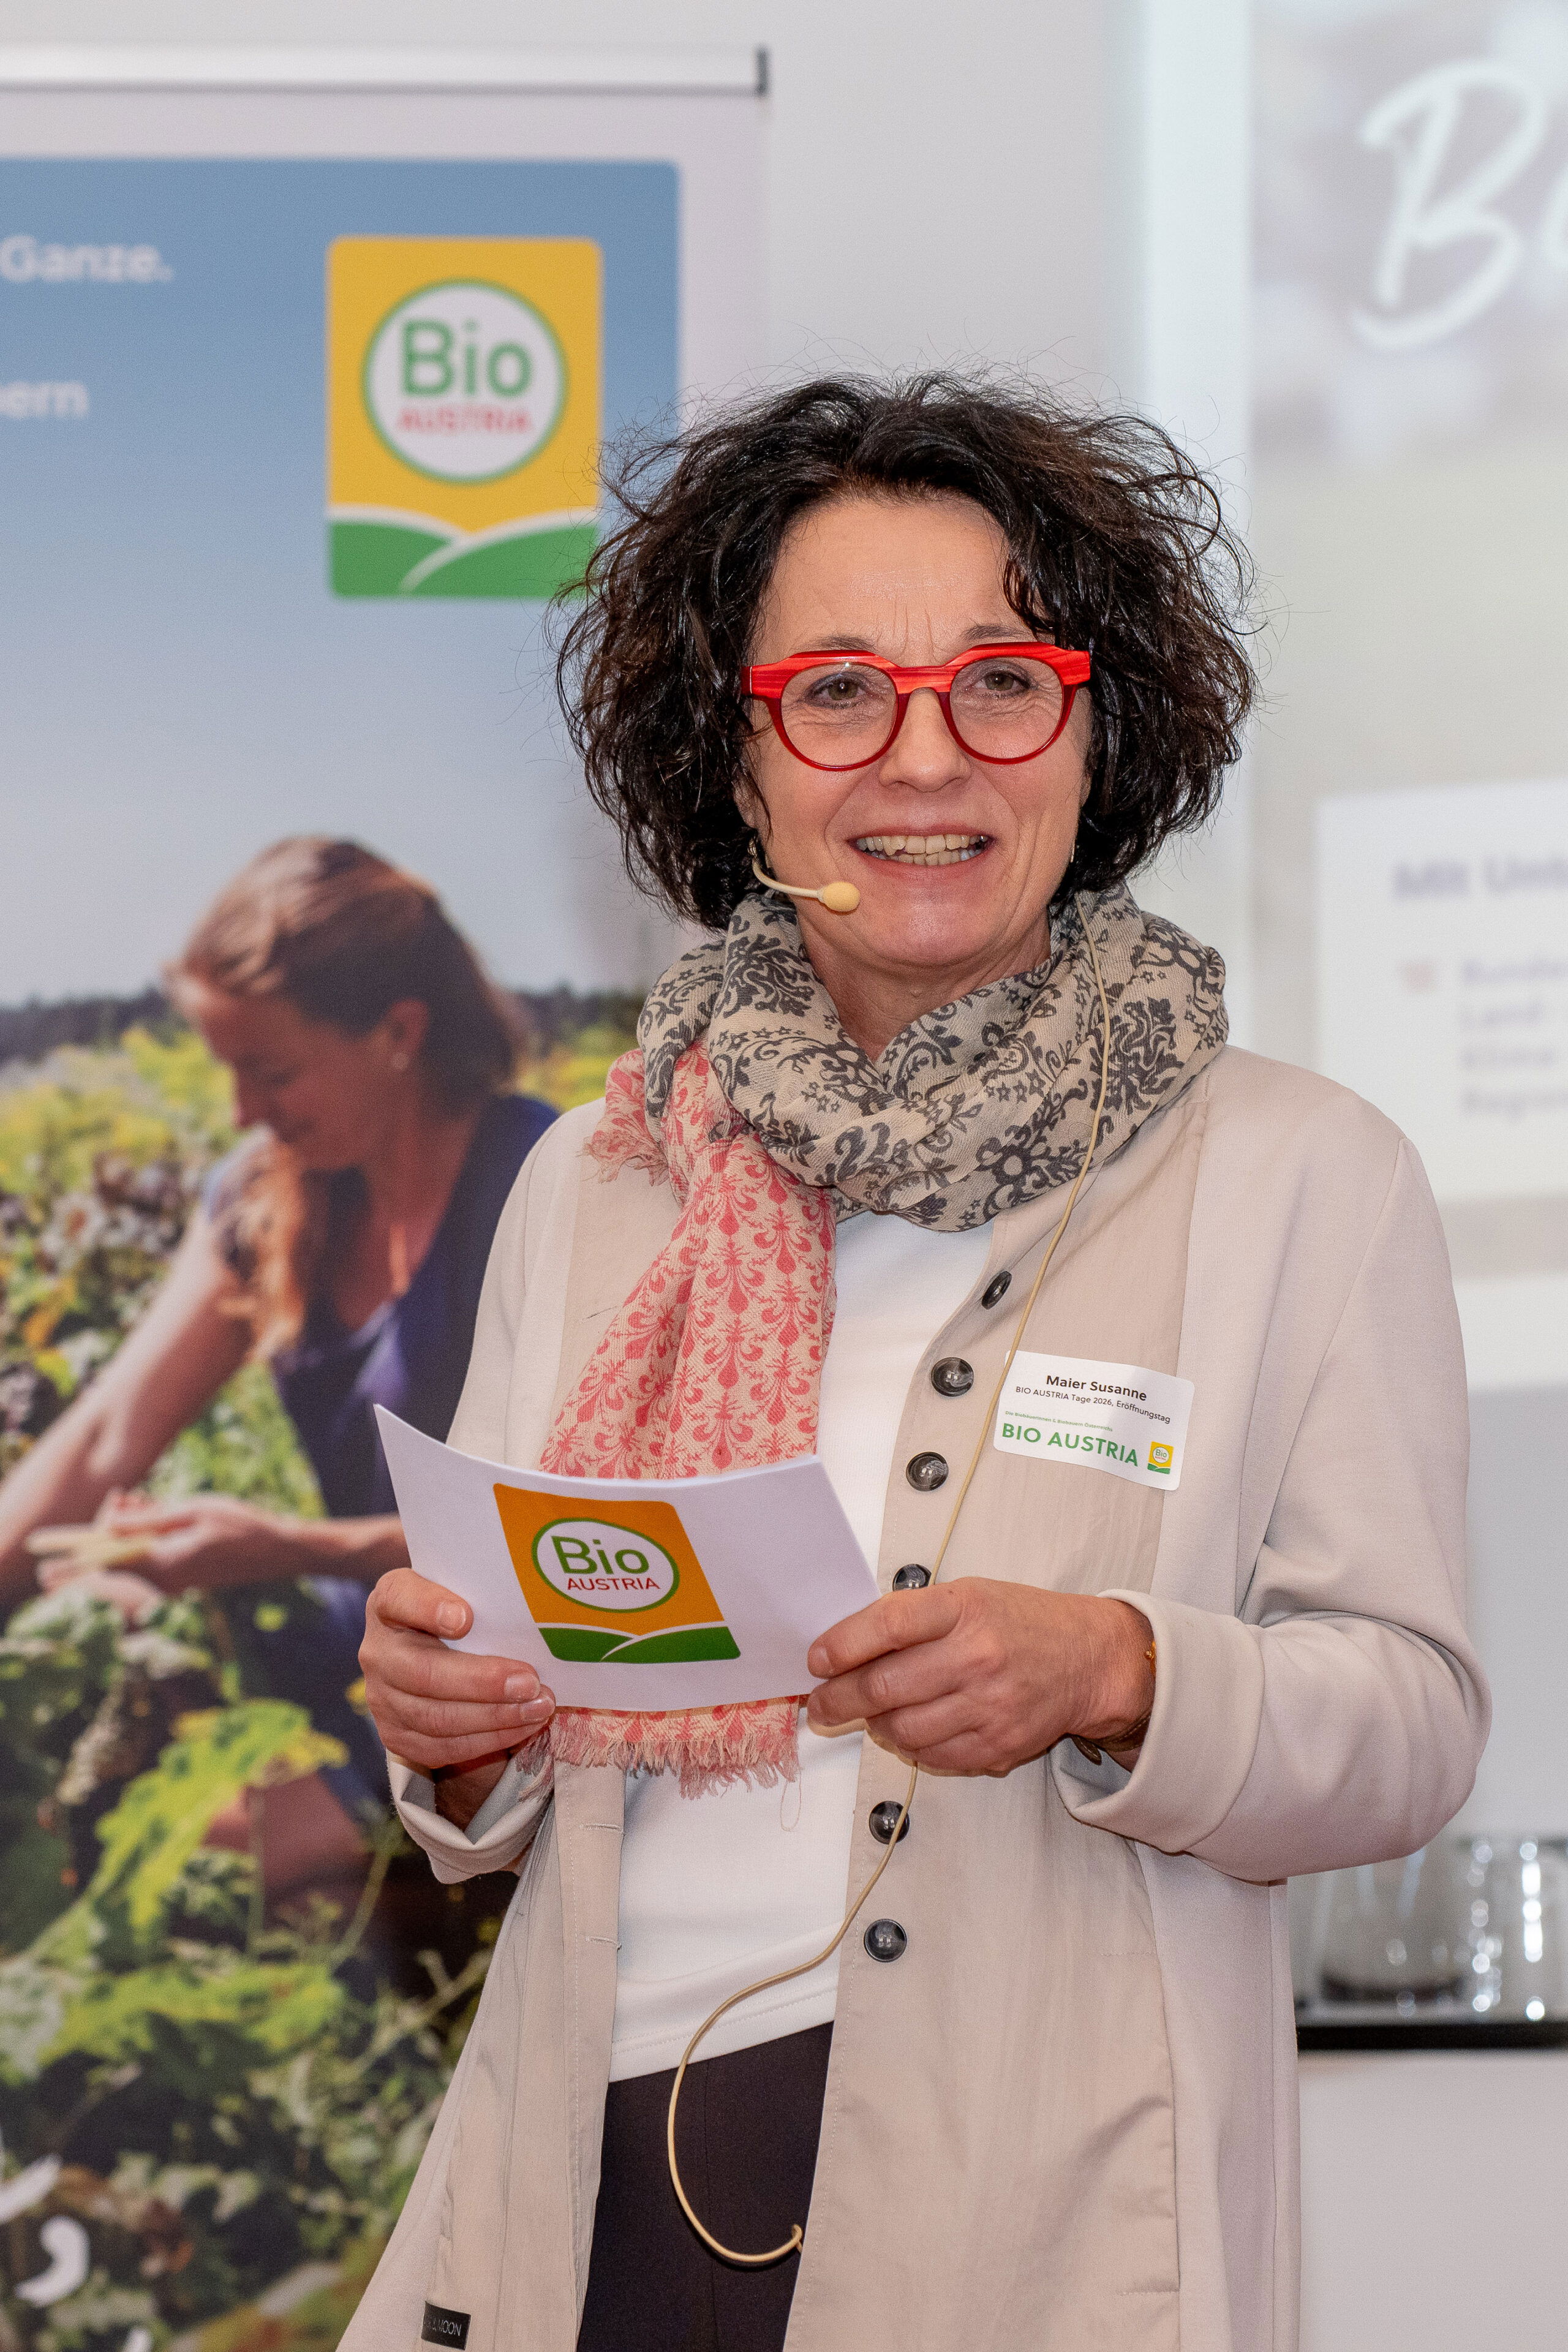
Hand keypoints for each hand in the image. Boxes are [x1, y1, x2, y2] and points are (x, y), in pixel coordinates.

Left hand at [37, 1492, 303, 1594]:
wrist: (277, 1551)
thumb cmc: (240, 1526)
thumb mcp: (193, 1511)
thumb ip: (148, 1520)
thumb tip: (108, 1525)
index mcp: (163, 1565)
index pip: (107, 1561)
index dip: (80, 1551)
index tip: (57, 1548)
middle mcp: (163, 1580)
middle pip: (118, 1556)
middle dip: (113, 1526)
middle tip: (129, 1496)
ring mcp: (173, 1581)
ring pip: (134, 1554)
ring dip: (133, 1528)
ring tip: (146, 1501)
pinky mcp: (181, 1577)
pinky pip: (150, 1557)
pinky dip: (148, 1536)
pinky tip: (159, 1513)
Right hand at [360, 1568, 555, 1826]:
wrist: (434, 1656)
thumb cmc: (460, 1614)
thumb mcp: (465, 1594)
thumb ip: (484, 1598)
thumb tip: (539, 1612)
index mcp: (390, 1601)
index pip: (399, 1597)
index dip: (429, 1608)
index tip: (466, 1619)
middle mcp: (378, 1650)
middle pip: (422, 1671)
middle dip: (482, 1681)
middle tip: (530, 1681)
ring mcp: (381, 1697)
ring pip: (434, 1717)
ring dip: (494, 1716)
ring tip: (538, 1706)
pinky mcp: (395, 1735)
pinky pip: (441, 1747)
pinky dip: (487, 1739)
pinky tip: (522, 1726)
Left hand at [806, 1579, 1153, 1776]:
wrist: (1088, 1660)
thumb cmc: (1019, 1622)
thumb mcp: (968, 1596)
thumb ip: (912, 1617)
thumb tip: (844, 1649)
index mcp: (965, 1608)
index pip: (888, 1625)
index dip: (842, 1646)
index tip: (816, 1660)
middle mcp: (977, 1657)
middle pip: (885, 1686)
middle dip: (839, 1700)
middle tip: (820, 1705)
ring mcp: (989, 1706)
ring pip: (903, 1729)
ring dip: (873, 1726)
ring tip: (868, 1715)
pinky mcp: (998, 1746)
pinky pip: (933, 1757)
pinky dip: (909, 1747)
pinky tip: (907, 1730)